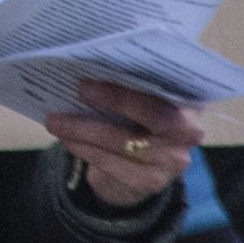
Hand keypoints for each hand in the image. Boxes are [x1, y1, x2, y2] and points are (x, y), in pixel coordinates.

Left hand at [47, 80, 201, 209]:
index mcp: (186, 101)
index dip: (136, 82)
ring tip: (54, 121)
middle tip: (79, 90)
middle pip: (155, 114)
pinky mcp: (152, 181)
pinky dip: (86, 150)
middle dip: (116, 100)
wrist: (139, 166)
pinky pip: (114, 165)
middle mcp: (188, 131)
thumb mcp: (137, 97)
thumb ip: (126, 81)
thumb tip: (86, 60)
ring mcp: (172, 159)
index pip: (169, 87)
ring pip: (125, 142)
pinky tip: (68, 140)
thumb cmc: (132, 118)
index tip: (97, 76)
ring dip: (84, 130)